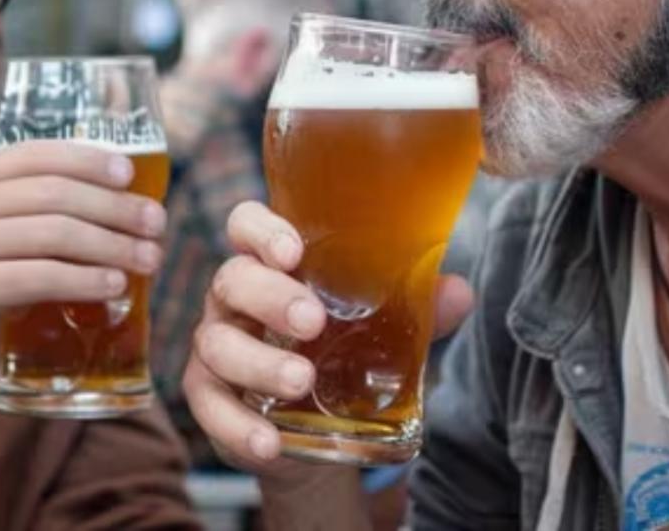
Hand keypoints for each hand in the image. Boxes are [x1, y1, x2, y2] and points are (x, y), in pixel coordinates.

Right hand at [0, 140, 165, 403]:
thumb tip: (128, 207)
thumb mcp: (1, 242)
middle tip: (156, 224)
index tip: (132, 176)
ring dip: (111, 245)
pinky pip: (40, 276)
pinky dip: (85, 279)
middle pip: (54, 193)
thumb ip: (43, 218)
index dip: (89, 160)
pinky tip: (114, 286)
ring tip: (148, 258)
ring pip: (53, 232)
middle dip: (115, 207)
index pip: (37, 155)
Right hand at [182, 201, 474, 470]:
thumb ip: (418, 310)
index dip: (260, 230)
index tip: (292, 251)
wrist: (320, 429)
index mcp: (271, 265)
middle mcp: (235, 299)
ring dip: (258, 364)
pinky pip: (211, 409)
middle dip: (270, 297)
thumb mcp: (382, 329)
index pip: (246, 225)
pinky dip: (238, 427)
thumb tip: (458, 292)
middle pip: (233, 280)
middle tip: (313, 321)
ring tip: (301, 382)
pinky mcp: (210, 398)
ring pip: (218, 345)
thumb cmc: (343, 352)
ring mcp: (216, 347)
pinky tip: (270, 443)